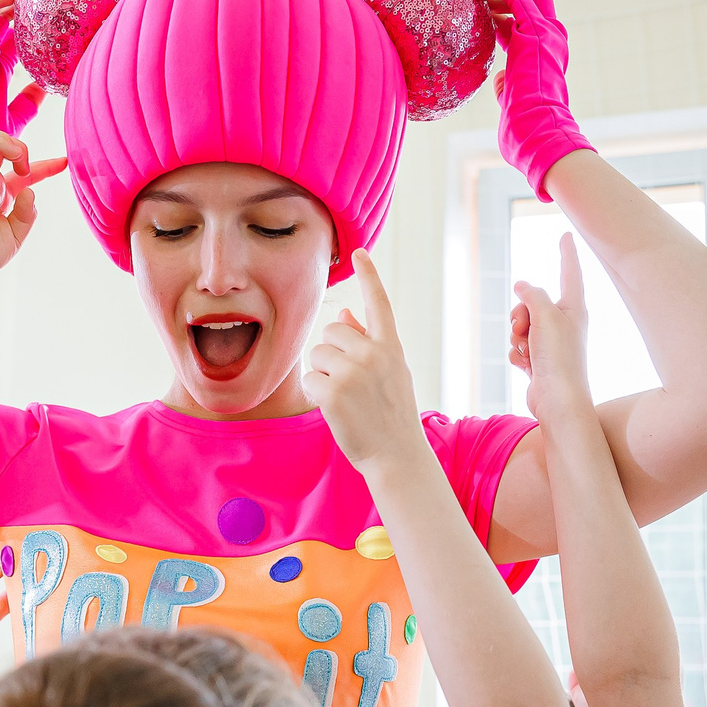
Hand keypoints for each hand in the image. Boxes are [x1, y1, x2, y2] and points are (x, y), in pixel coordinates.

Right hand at [0, 130, 67, 287]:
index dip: (45, 166)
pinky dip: (2, 143)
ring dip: (10, 142)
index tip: (64, 163)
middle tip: (37, 169)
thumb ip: (27, 214)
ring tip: (22, 165)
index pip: (21, 173)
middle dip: (22, 147)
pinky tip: (16, 162)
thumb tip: (30, 190)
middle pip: (0, 146)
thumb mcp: (14, 237)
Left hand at [301, 253, 425, 470]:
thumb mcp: (389, 374)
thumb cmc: (391, 414)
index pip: (378, 303)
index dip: (368, 276)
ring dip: (324, 374)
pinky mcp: (332, 391)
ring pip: (317, 354)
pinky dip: (317, 394)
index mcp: (391, 346)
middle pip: (332, 330)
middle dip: (333, 352)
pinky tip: (336, 409)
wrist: (397, 455)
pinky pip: (309, 379)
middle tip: (350, 382)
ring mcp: (353, 372)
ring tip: (347, 398)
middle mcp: (374, 353)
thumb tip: (344, 311)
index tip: (359, 251)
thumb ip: (368, 342)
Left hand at [477, 0, 592, 199]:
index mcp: (547, 52)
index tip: (480, 7)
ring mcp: (546, 33)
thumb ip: (508, 84)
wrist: (540, 134)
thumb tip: (499, 77)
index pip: (528, 18)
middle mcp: (552, 37)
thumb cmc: (526, 128)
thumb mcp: (514, 100)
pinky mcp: (534, 32)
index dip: (504, 9)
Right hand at [507, 233, 590, 420]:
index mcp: (575, 308)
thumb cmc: (559, 358)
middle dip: (520, 314)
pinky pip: (518, 346)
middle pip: (532, 302)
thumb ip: (532, 294)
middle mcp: (565, 323)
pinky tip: (525, 366)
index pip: (569, 272)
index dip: (566, 252)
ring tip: (528, 352)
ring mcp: (552, 342)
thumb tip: (522, 286)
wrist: (558, 400)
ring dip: (517, 337)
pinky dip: (517, 354)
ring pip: (521, 326)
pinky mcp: (540, 360)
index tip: (566, 235)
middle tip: (524, 327)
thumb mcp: (545, 316)